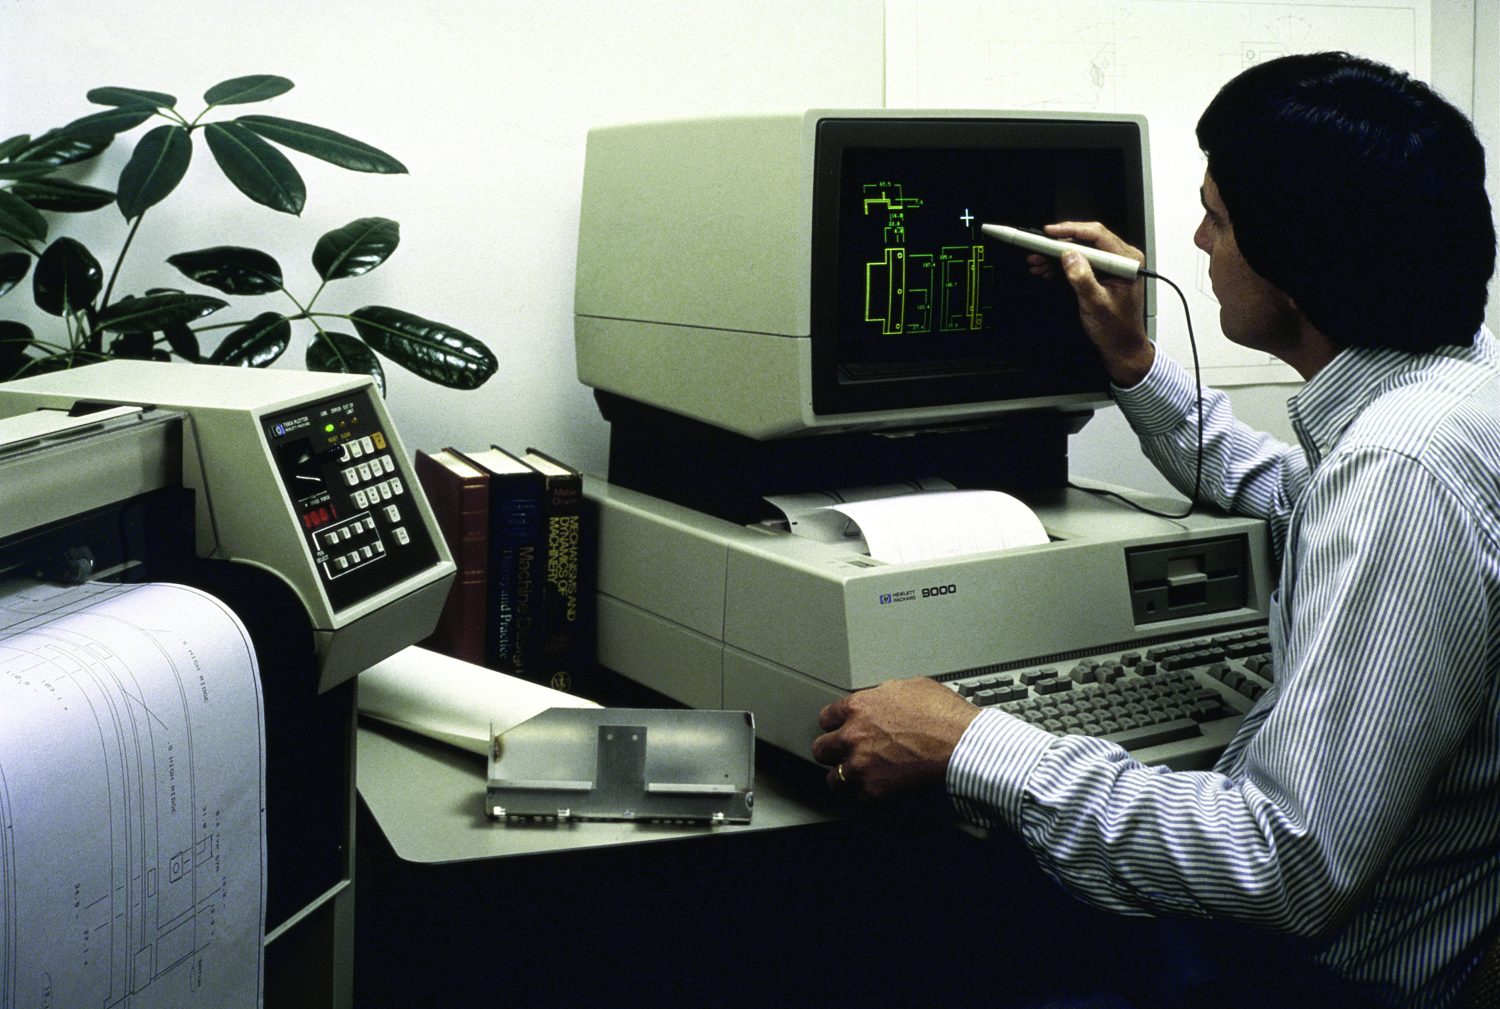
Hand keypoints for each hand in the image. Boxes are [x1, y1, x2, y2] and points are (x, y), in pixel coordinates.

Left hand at [811, 677, 980, 799]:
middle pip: (822, 748)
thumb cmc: (944, 714)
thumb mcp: (910, 687)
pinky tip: (877, 788)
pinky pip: (859, 796)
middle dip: (832, 751)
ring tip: (855, 777)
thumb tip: (880, 698)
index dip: (835, 724)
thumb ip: (884, 695)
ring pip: (834, 777)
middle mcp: (853, 735)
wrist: (962, 743)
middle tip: (841, 754)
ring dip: (844, 776)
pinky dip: (867, 794)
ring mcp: (862, 764)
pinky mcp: (875, 788)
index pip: (827, 717)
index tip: (839, 729)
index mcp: (859, 706)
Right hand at [1031, 222, 1153, 387]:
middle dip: (1059, 245)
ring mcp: (1111, 267)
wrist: (1121, 347)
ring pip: (1080, 252)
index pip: (1097, 235)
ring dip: (1057, 257)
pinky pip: (1080, 263)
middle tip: (1037, 249)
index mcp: (1127, 261)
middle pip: (1086, 241)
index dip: (1071, 231)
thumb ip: (1083, 278)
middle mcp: (1121, 260)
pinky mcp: (1102, 274)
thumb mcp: (1096, 303)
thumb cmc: (1116, 329)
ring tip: (1037, 262)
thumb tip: (1069, 256)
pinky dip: (1062, 266)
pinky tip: (1046, 269)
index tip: (1050, 233)